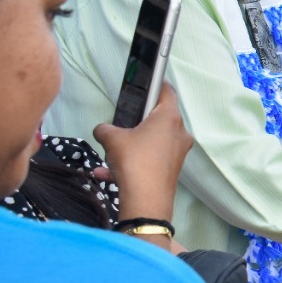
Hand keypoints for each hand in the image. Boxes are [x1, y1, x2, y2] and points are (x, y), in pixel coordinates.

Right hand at [92, 84, 191, 220]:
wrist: (146, 201)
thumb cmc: (134, 161)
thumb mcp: (111, 138)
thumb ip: (105, 128)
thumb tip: (102, 130)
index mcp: (170, 118)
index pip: (167, 91)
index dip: (155, 83)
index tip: (145, 81)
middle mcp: (179, 132)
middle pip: (159, 118)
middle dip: (138, 120)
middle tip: (122, 122)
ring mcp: (177, 152)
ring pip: (152, 141)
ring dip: (131, 145)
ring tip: (111, 152)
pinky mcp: (172, 168)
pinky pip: (149, 160)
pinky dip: (131, 163)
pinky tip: (107, 173)